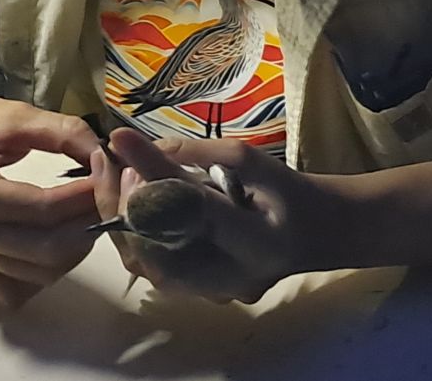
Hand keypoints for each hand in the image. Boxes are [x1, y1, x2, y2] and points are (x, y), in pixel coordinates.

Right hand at [0, 94, 101, 309]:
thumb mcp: (15, 116)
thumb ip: (64, 133)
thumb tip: (106, 158)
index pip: (42, 209)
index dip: (85, 195)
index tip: (107, 174)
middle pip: (44, 250)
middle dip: (86, 225)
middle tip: (106, 196)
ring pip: (40, 271)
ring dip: (75, 246)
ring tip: (87, 211)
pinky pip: (23, 282)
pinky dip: (50, 264)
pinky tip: (60, 232)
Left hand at [92, 128, 332, 303]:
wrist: (316, 234)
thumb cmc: (288, 193)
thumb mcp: (251, 160)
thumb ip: (196, 152)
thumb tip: (139, 144)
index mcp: (258, 244)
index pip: (193, 211)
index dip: (150, 174)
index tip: (120, 140)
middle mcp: (231, 279)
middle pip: (157, 253)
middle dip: (124, 205)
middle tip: (115, 162)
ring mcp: (211, 292)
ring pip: (146, 265)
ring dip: (120, 219)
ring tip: (115, 175)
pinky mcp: (195, 291)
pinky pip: (152, 265)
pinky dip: (131, 231)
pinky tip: (126, 198)